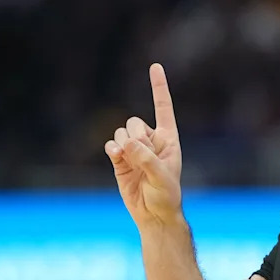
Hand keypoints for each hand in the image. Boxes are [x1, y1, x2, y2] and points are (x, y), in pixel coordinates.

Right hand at [105, 64, 182, 230]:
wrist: (153, 213)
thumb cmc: (166, 194)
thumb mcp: (162, 176)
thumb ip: (147, 158)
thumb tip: (127, 143)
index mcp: (168, 138)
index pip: (163, 107)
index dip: (158, 87)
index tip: (155, 66)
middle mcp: (150, 140)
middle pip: (135, 122)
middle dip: (137, 138)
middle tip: (143, 158)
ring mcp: (134, 149)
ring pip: (121, 133)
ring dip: (124, 146)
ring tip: (134, 165)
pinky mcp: (119, 159)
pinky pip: (111, 145)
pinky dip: (113, 149)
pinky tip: (117, 157)